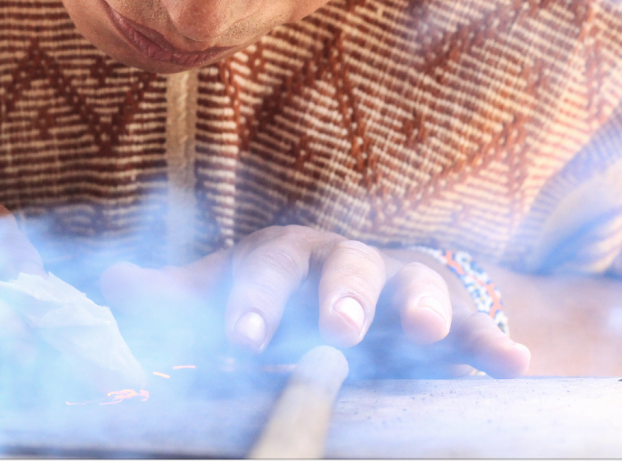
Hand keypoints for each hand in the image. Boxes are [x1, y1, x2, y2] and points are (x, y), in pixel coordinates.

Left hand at [101, 225, 529, 377]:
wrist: (339, 294)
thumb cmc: (269, 298)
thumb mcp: (218, 296)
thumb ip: (168, 298)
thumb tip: (109, 284)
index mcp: (283, 255)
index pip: (266, 269)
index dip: (255, 302)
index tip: (244, 344)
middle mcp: (342, 259)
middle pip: (346, 267)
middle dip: (344, 298)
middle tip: (340, 333)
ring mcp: (397, 280)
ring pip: (415, 281)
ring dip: (425, 306)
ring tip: (431, 336)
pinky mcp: (443, 310)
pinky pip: (473, 320)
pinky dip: (490, 338)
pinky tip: (512, 365)